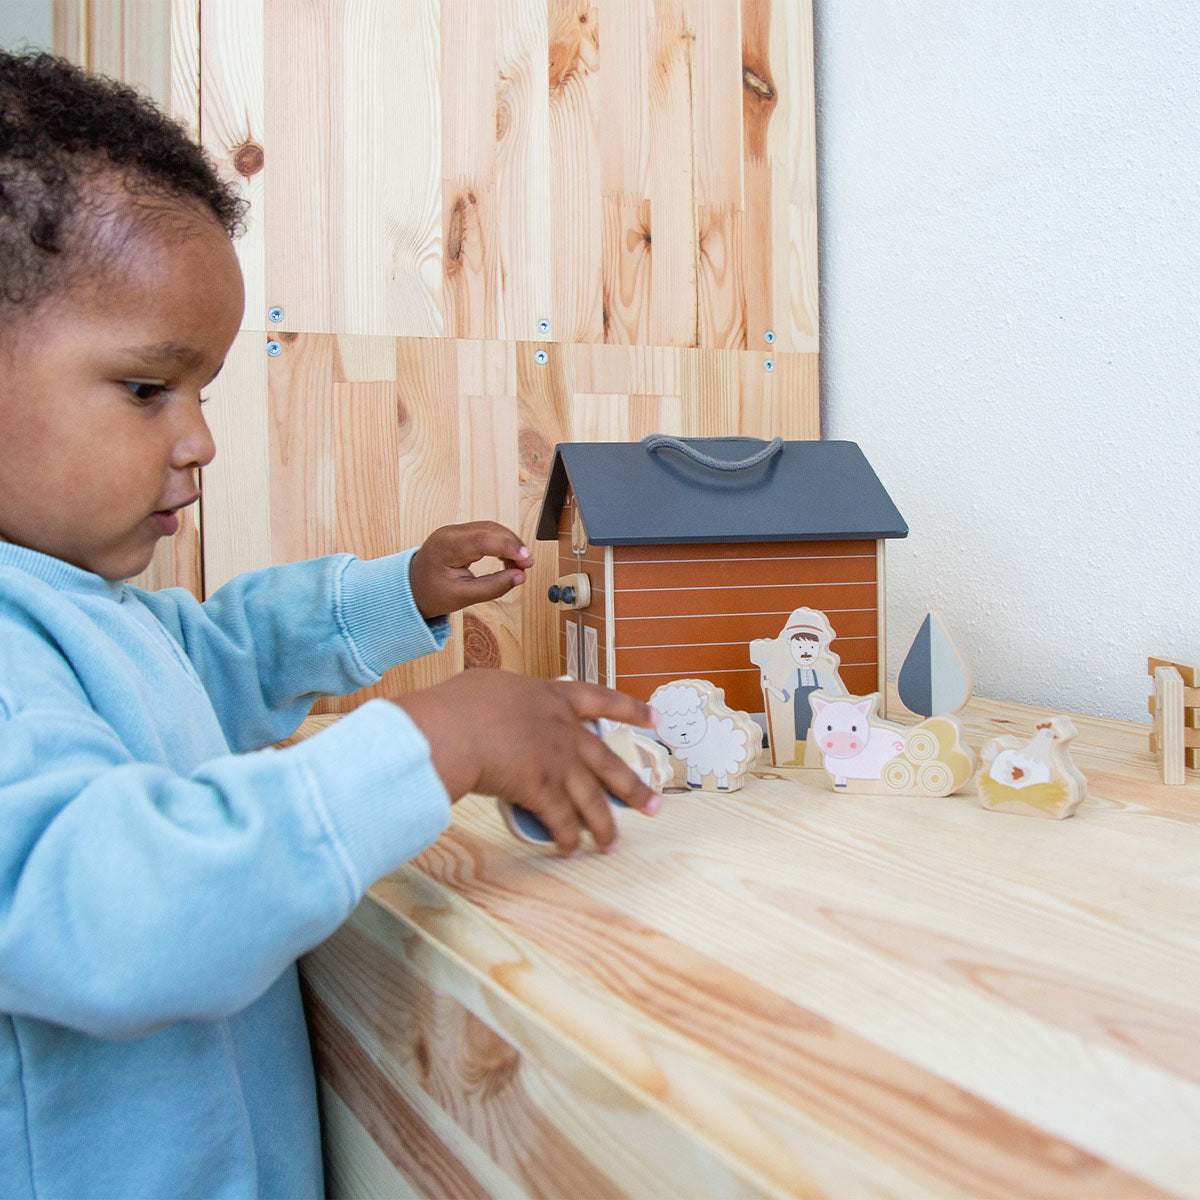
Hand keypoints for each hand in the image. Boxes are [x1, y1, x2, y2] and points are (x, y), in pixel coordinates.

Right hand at [397, 671, 661, 854]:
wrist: (453, 729)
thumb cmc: (460, 703)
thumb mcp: (491, 687)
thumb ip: (508, 701)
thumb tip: (499, 708)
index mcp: (554, 699)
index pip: (603, 699)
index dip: (632, 709)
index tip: (656, 718)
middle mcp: (565, 732)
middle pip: (609, 764)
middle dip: (635, 789)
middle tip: (655, 806)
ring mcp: (558, 763)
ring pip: (593, 801)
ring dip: (605, 827)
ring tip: (613, 846)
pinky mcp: (543, 791)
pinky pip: (563, 822)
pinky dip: (567, 838)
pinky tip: (570, 850)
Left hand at [409, 522, 534, 619]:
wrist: (411, 589)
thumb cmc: (431, 593)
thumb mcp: (462, 597)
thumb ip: (492, 587)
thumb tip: (519, 577)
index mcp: (445, 546)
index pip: (483, 539)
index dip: (509, 547)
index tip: (526, 560)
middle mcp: (450, 533)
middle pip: (490, 530)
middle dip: (513, 546)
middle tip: (527, 565)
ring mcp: (455, 531)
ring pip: (491, 529)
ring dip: (509, 544)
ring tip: (520, 565)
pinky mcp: (461, 534)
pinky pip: (486, 532)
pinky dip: (501, 544)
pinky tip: (509, 559)